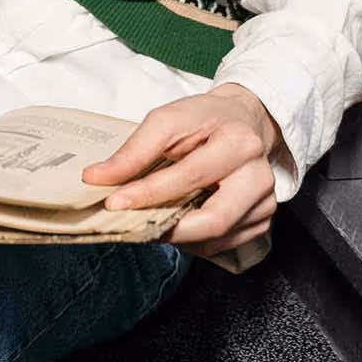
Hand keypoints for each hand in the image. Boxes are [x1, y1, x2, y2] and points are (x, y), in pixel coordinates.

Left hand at [80, 84, 280, 259]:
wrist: (244, 121)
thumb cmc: (205, 120)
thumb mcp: (168, 120)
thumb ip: (134, 150)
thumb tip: (97, 177)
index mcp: (239, 144)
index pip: (189, 176)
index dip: (148, 193)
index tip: (114, 201)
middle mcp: (259, 177)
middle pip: (214, 219)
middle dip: (168, 229)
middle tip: (131, 226)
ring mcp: (265, 202)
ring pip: (218, 237)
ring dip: (177, 237)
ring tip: (146, 224)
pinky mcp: (261, 219)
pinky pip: (224, 242)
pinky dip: (193, 240)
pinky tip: (173, 225)